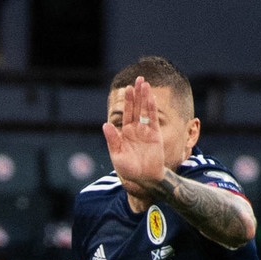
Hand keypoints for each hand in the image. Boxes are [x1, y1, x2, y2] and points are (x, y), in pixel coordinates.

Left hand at [102, 77, 170, 199]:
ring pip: (146, 111)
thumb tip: (105, 124)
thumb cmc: (129, 170)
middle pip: (137, 108)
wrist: (144, 179)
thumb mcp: (117, 155)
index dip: (127, 101)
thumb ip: (112, 140)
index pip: (127, 113)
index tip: (128, 88)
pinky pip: (153, 120)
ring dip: (145, 98)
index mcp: (126, 133)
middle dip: (137, 94)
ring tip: (145, 83)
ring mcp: (146, 132)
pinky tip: (151, 98)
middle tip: (139, 79)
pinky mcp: (155, 136)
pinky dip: (152, 109)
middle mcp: (136, 130)